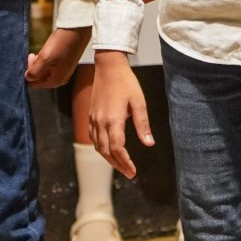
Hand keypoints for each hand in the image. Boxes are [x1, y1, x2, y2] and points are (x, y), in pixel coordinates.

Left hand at [24, 25, 89, 87]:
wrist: (77, 30)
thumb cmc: (62, 43)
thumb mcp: (45, 58)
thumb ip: (34, 71)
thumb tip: (28, 78)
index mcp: (56, 81)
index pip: (33, 83)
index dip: (29, 72)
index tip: (30, 58)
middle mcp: (61, 79)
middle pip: (39, 78)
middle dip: (34, 67)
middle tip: (34, 54)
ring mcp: (64, 71)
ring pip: (44, 71)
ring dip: (40, 62)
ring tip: (42, 51)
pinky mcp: (66, 64)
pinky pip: (51, 65)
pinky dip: (47, 59)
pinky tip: (49, 50)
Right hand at [89, 51, 153, 177]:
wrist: (108, 67)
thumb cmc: (126, 83)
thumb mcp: (139, 102)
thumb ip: (143, 124)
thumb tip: (149, 143)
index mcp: (113, 119)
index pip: (117, 148)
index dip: (125, 162)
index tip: (133, 171)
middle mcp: (100, 122)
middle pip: (106, 151)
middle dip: (117, 165)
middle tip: (129, 173)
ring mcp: (93, 119)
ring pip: (98, 146)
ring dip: (108, 158)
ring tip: (121, 166)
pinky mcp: (91, 115)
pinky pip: (93, 137)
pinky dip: (101, 148)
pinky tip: (109, 150)